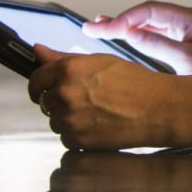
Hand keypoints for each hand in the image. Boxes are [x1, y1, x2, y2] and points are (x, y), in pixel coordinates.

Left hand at [28, 45, 173, 149]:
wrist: (156, 109)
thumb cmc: (135, 83)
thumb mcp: (99, 61)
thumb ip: (62, 57)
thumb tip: (38, 51)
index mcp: (68, 70)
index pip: (35, 79)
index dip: (40, 84)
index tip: (44, 88)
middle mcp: (64, 94)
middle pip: (45, 101)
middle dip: (58, 101)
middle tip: (84, 100)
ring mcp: (69, 119)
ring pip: (55, 121)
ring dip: (68, 118)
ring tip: (95, 112)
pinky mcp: (77, 140)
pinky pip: (66, 138)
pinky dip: (77, 134)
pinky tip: (97, 124)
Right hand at [82, 1, 191, 75]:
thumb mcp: (186, 62)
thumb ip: (157, 46)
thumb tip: (129, 32)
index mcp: (190, 18)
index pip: (149, 10)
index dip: (124, 18)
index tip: (102, 28)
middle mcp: (188, 20)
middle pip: (147, 14)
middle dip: (120, 19)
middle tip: (91, 26)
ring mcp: (188, 32)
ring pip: (151, 24)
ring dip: (127, 27)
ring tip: (101, 28)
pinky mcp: (187, 44)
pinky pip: (158, 35)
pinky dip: (139, 36)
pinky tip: (125, 38)